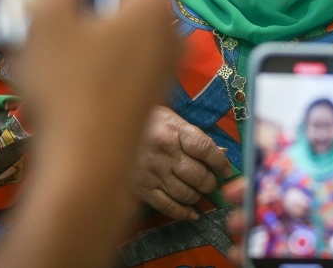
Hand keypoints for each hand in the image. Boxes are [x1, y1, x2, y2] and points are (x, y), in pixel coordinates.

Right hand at [0, 0, 185, 267]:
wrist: (89, 168)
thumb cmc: (69, 90)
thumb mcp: (49, 23)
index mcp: (150, 4)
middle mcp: (167, 30)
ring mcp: (162, 63)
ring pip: (134, 18)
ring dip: (107, 6)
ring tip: (74, 0)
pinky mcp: (149, 90)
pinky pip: (129, 47)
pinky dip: (107, 36)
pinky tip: (77, 48)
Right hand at [133, 105, 232, 220]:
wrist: (106, 131)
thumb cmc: (141, 122)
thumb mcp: (168, 119)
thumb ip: (193, 136)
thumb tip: (221, 152)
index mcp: (172, 130)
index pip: (205, 148)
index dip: (220, 161)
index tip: (226, 169)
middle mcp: (164, 153)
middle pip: (198, 175)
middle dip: (210, 182)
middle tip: (211, 182)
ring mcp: (153, 174)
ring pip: (186, 193)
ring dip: (198, 196)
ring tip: (199, 192)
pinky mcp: (142, 190)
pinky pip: (168, 206)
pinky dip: (184, 213)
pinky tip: (192, 213)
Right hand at [224, 118, 332, 267]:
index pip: (298, 172)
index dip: (273, 164)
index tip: (252, 157)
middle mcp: (314, 218)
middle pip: (273, 200)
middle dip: (248, 194)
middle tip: (232, 195)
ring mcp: (302, 246)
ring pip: (263, 229)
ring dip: (243, 225)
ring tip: (235, 230)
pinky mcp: (292, 265)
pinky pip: (263, 259)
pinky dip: (246, 255)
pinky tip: (238, 254)